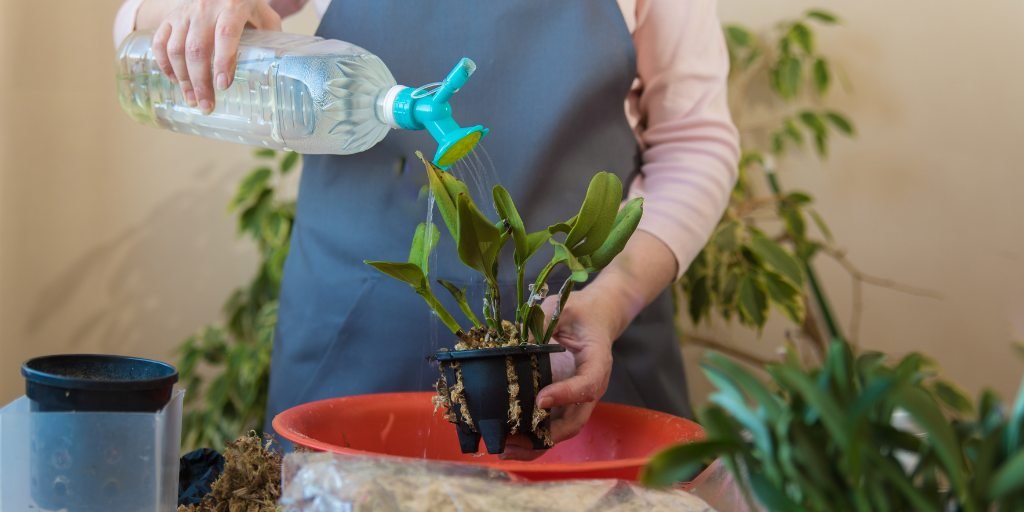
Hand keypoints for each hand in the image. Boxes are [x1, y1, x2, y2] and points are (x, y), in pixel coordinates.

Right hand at [137, 0, 282, 112]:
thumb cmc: (245, 3)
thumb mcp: (263, 14)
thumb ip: (270, 36)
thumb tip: (278, 67)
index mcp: (233, 5)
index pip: (226, 34)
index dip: (223, 61)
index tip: (223, 85)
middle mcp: (205, 7)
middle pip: (197, 48)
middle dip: (200, 81)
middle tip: (207, 106)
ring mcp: (185, 13)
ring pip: (176, 49)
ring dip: (182, 78)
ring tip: (192, 100)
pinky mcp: (170, 17)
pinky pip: (160, 42)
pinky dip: (164, 64)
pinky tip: (174, 80)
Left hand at [500, 282, 625, 459]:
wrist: (592, 318)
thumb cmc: (578, 313)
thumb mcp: (561, 309)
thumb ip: (542, 324)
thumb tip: (517, 345)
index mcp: (597, 363)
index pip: (586, 385)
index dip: (565, 395)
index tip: (540, 400)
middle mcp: (590, 388)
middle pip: (574, 421)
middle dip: (546, 436)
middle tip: (513, 440)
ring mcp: (577, 399)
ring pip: (560, 430)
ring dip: (535, 443)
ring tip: (505, 449)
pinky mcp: (563, 403)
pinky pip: (549, 425)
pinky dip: (531, 437)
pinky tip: (508, 441)